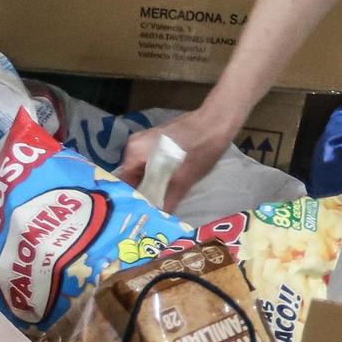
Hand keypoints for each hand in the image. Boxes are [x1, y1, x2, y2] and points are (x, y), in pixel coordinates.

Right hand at [116, 108, 236, 211]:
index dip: (131, 201)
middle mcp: (134, 145)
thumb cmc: (199, 150)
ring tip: (159, 205)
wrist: (217, 123)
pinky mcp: (159, 141)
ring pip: (145, 170)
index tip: (138, 216)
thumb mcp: (183, 180)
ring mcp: (146, 141)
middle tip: (150, 214)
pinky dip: (159, 175)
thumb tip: (157, 219)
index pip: (124, 184)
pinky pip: (153, 162)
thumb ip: (167, 201)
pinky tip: (168, 187)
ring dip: (153, 185)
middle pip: (133, 177)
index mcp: (133, 152)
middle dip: (143, 194)